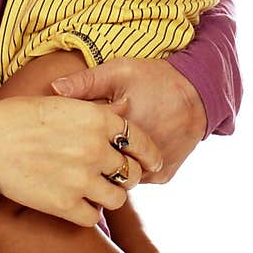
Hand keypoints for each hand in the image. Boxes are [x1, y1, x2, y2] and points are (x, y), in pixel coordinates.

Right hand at [0, 95, 161, 226]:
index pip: (140, 140)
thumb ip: (95, 110)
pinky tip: (75, 202)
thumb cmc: (18, 118)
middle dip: (126, 176)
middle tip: (113, 176)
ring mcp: (81, 179)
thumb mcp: (60, 103)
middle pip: (132, 173)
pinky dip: (88, 212)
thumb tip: (125, 110)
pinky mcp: (64, 205)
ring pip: (117, 198)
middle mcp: (94, 149)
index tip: (151, 163)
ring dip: (108, 195)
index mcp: (96, 119)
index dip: (149, 154)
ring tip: (92, 190)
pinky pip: (93, 217)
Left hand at [51, 57, 206, 182]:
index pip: (85, 147)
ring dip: (111, 166)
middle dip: (90, 158)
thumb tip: (53, 88)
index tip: (65, 137)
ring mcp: (152, 170)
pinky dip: (129, 169)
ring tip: (102, 149)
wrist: (199, 94)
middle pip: (101, 168)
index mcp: (122, 130)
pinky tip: (124, 151)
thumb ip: (85, 82)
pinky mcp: (163, 175)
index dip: (73, 141)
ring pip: (119, 178)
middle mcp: (139, 155)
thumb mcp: (119, 72)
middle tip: (79, 147)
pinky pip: (137, 180)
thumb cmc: (155, 79)